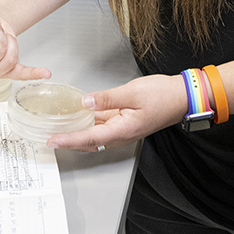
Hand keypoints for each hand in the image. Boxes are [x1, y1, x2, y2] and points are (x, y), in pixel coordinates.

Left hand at [48, 74, 186, 151]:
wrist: (183, 97)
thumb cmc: (164, 96)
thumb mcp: (132, 92)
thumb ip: (107, 98)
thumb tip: (85, 101)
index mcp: (123, 130)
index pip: (88, 138)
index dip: (68, 140)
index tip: (52, 141)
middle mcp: (122, 134)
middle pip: (89, 141)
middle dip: (69, 141)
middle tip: (50, 138)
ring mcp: (124, 129)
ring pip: (96, 134)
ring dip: (78, 133)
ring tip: (60, 129)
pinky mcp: (126, 121)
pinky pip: (104, 125)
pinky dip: (90, 123)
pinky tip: (82, 115)